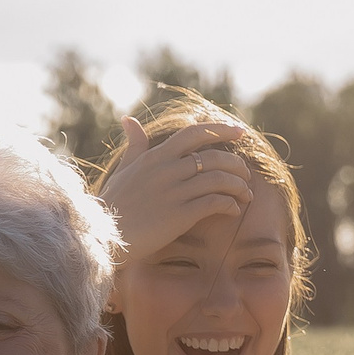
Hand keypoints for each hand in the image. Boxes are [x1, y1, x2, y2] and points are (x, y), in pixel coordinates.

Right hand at [100, 114, 256, 256]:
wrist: (106, 234)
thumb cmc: (115, 202)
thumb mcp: (125, 168)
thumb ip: (135, 145)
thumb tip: (129, 120)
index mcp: (156, 156)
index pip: (194, 133)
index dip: (221, 130)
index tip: (241, 132)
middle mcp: (167, 170)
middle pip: (214, 158)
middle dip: (237, 165)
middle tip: (246, 175)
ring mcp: (174, 192)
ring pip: (219, 180)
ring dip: (239, 187)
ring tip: (246, 195)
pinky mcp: (180, 215)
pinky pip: (215, 203)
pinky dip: (230, 205)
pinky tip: (234, 210)